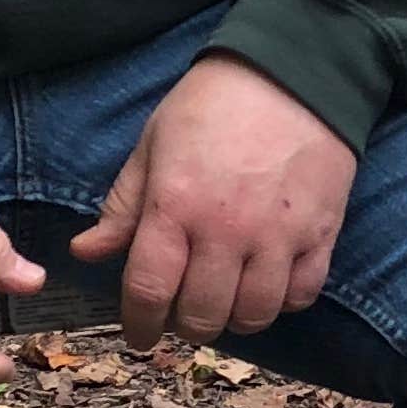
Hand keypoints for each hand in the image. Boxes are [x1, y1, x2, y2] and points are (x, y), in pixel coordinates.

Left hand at [72, 56, 356, 350]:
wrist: (294, 72)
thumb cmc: (212, 105)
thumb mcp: (153, 145)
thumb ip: (123, 206)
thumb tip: (85, 253)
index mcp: (176, 205)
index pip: (150, 290)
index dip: (139, 325)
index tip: (139, 335)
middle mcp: (227, 229)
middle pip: (202, 315)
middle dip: (185, 325)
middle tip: (183, 314)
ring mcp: (279, 236)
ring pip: (254, 316)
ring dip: (233, 319)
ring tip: (225, 301)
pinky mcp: (321, 234)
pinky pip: (301, 296)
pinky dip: (282, 302)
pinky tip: (267, 283)